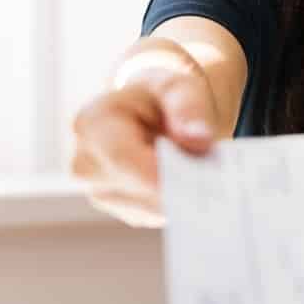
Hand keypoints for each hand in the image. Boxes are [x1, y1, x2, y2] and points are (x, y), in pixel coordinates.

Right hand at [70, 47, 217, 226]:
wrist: (150, 113)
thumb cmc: (162, 98)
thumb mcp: (179, 87)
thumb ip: (188, 107)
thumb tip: (198, 138)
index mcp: (93, 123)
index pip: (119, 157)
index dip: (154, 174)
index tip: (191, 183)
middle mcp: (86, 162)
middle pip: (133, 190)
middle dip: (177, 188)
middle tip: (217, 183)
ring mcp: (99, 190)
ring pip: (147, 209)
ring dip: (180, 199)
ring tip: (209, 180)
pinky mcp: (120, 209)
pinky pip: (153, 216)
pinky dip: (177, 206)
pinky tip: (195, 190)